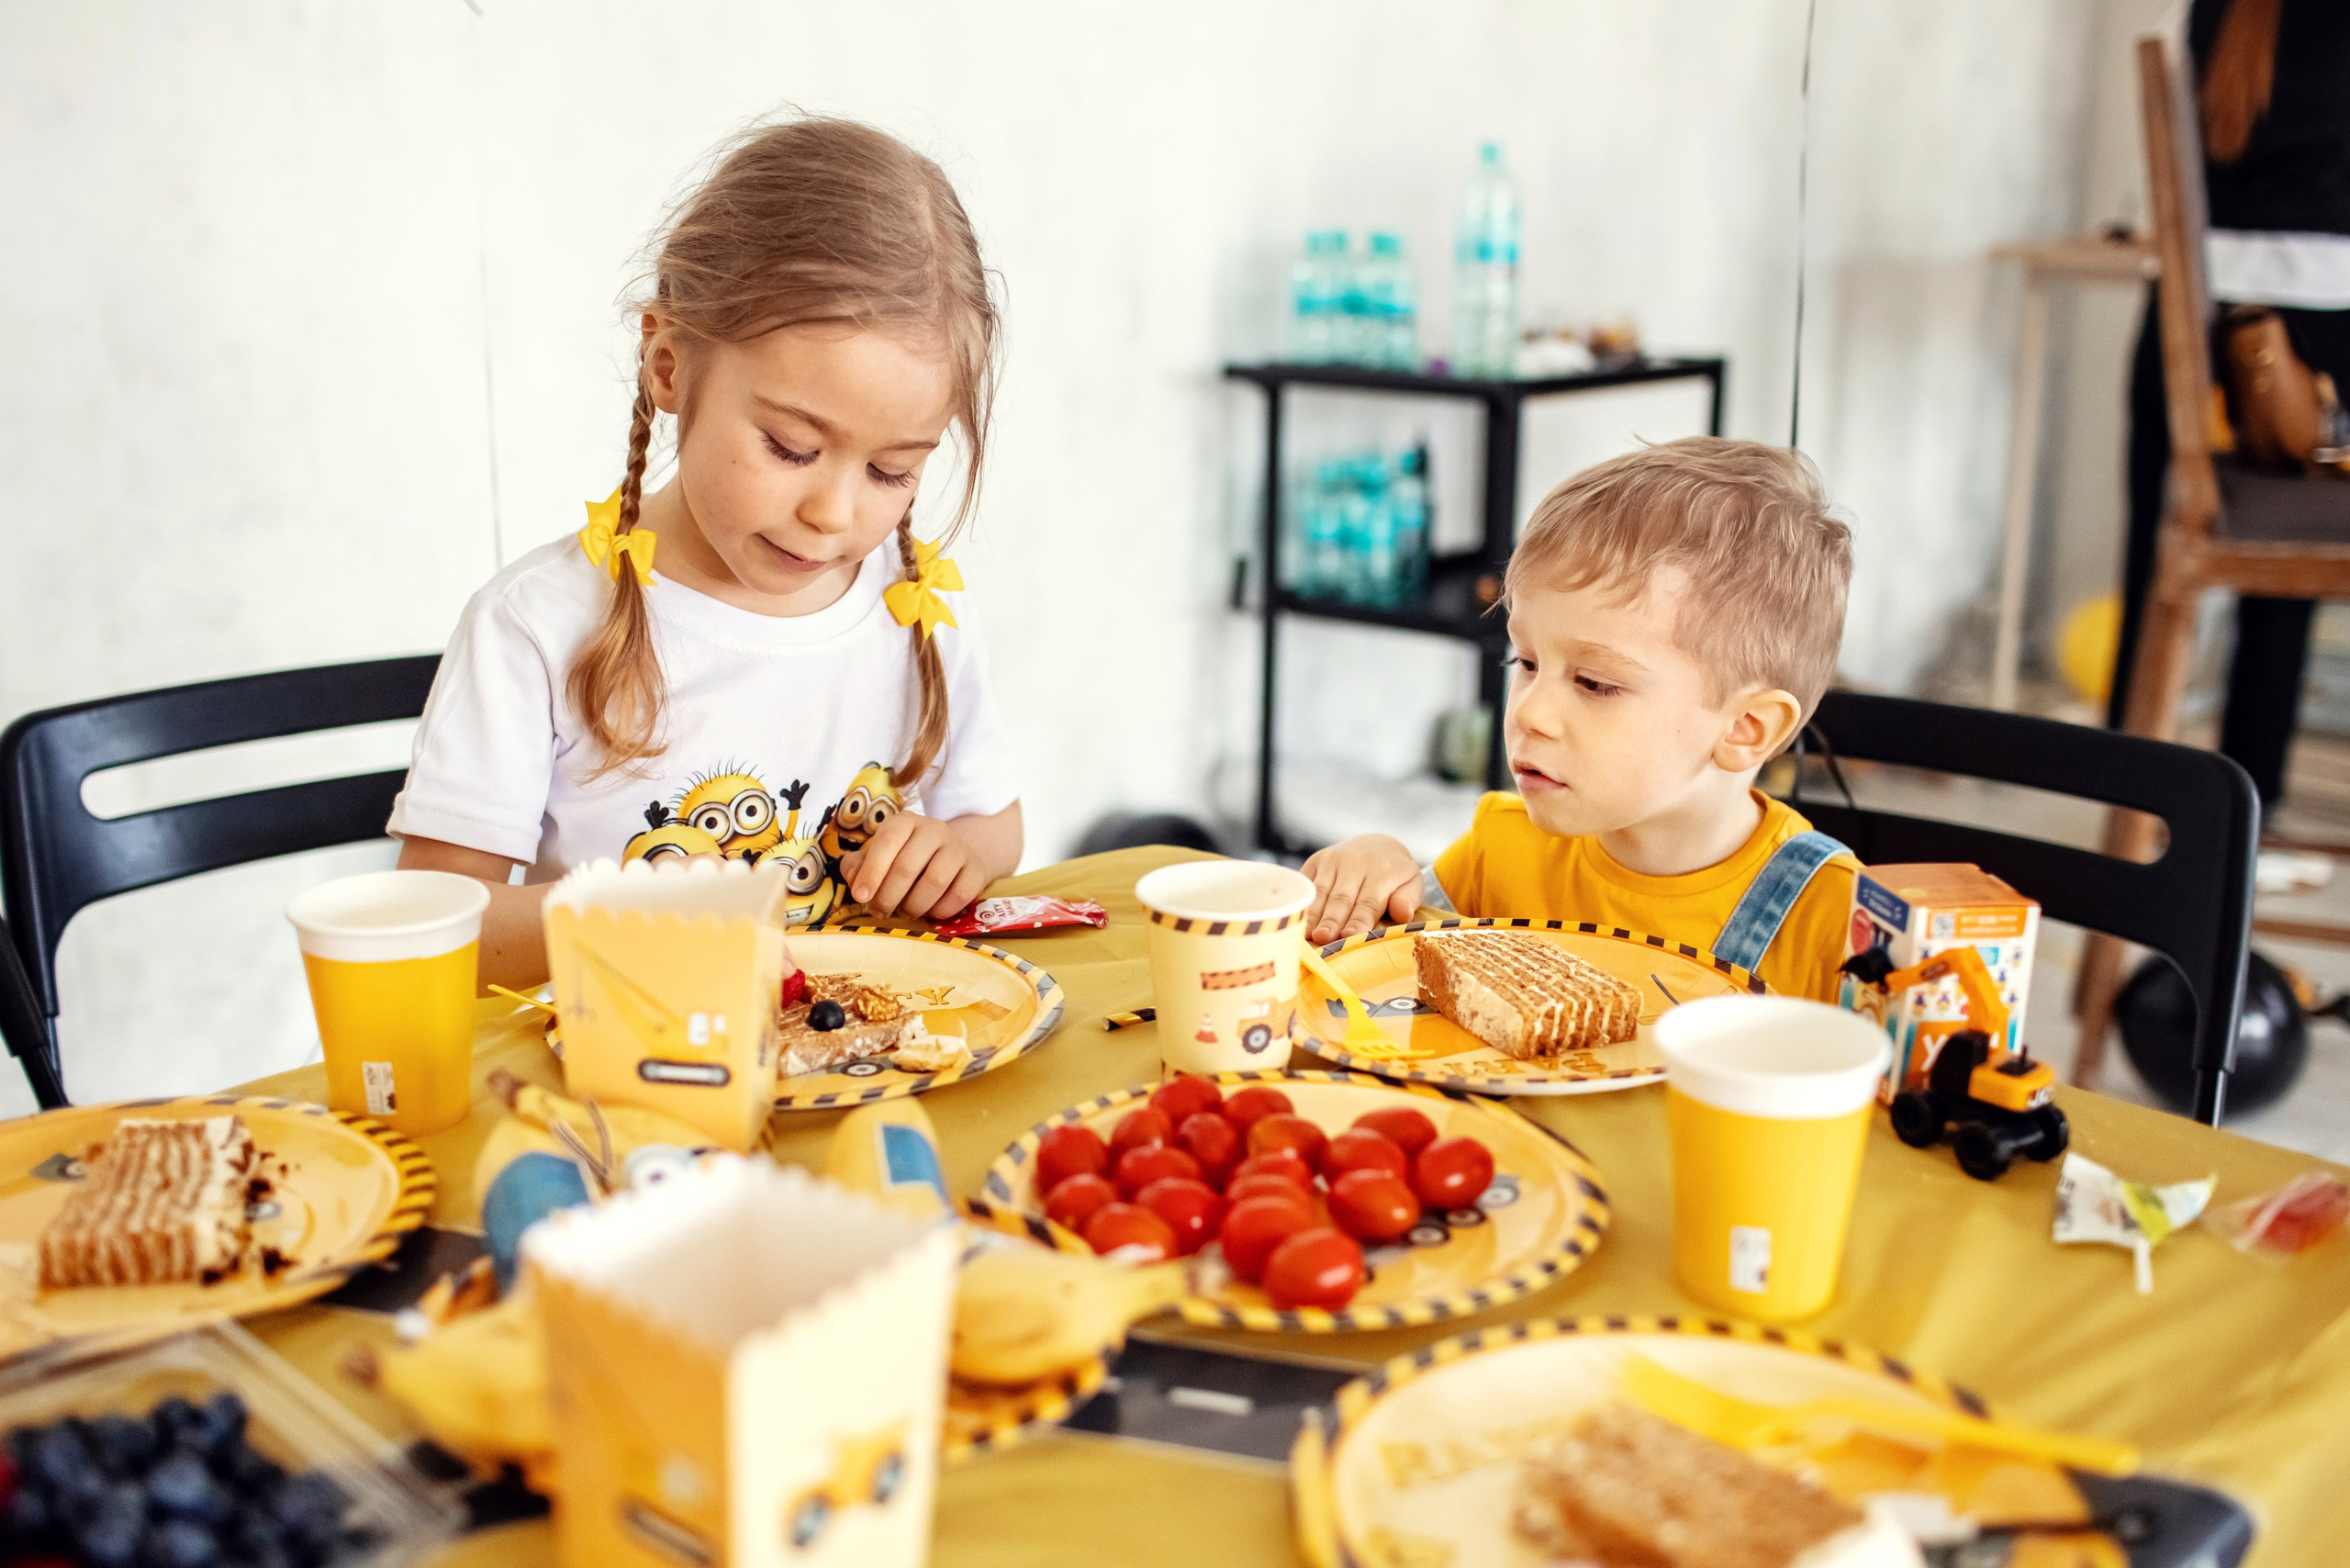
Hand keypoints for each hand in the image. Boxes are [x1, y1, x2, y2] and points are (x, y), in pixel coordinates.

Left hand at [840, 811, 991, 920]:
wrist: (953, 858)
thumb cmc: (906, 859)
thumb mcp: (880, 857)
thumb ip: (858, 866)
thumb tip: (854, 879)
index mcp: (905, 821)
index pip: (887, 841)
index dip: (872, 871)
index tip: (860, 896)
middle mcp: (934, 829)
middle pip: (907, 866)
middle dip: (888, 897)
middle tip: (880, 912)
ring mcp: (958, 848)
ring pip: (934, 882)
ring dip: (913, 906)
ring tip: (905, 911)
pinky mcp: (976, 869)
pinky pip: (958, 895)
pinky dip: (940, 910)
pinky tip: (930, 911)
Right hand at [1301, 834, 1423, 945]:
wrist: (1377, 845)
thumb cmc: (1395, 875)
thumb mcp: (1412, 883)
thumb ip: (1408, 899)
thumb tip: (1402, 913)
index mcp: (1382, 871)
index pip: (1368, 902)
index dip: (1358, 921)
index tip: (1349, 937)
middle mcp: (1354, 863)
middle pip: (1341, 898)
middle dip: (1332, 920)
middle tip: (1324, 938)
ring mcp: (1332, 859)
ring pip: (1321, 891)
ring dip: (1313, 914)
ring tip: (1306, 933)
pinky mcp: (1316, 860)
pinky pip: (1306, 882)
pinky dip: (1300, 900)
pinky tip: (1295, 916)